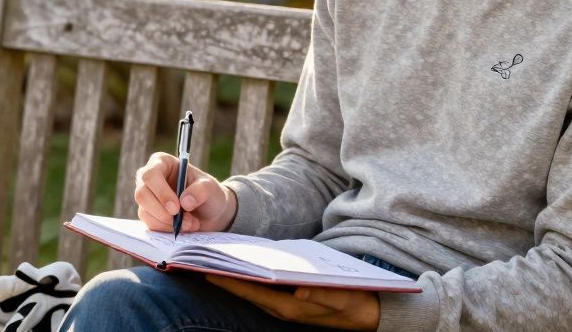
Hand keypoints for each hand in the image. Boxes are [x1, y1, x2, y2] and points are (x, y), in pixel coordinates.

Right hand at [134, 152, 236, 233]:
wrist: (210, 213)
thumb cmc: (209, 193)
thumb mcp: (211, 187)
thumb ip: (200, 190)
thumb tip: (184, 202)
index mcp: (162, 162)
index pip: (151, 174)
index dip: (161, 192)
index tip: (176, 208)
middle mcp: (150, 179)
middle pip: (141, 194)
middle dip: (162, 211)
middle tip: (182, 220)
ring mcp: (147, 197)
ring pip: (145, 212)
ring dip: (168, 223)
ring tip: (190, 223)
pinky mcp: (149, 214)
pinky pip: (151, 225)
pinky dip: (168, 229)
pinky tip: (183, 227)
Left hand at [205, 276, 380, 330]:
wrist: (369, 314)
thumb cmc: (356, 304)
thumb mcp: (344, 299)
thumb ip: (322, 296)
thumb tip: (300, 292)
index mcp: (290, 307)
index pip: (252, 293)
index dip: (229, 282)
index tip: (206, 271)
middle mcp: (283, 306)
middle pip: (247, 290)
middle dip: (225, 276)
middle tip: (201, 259)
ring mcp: (286, 302)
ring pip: (252, 288)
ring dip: (235, 275)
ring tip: (215, 257)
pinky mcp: (290, 297)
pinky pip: (263, 286)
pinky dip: (250, 274)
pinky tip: (243, 261)